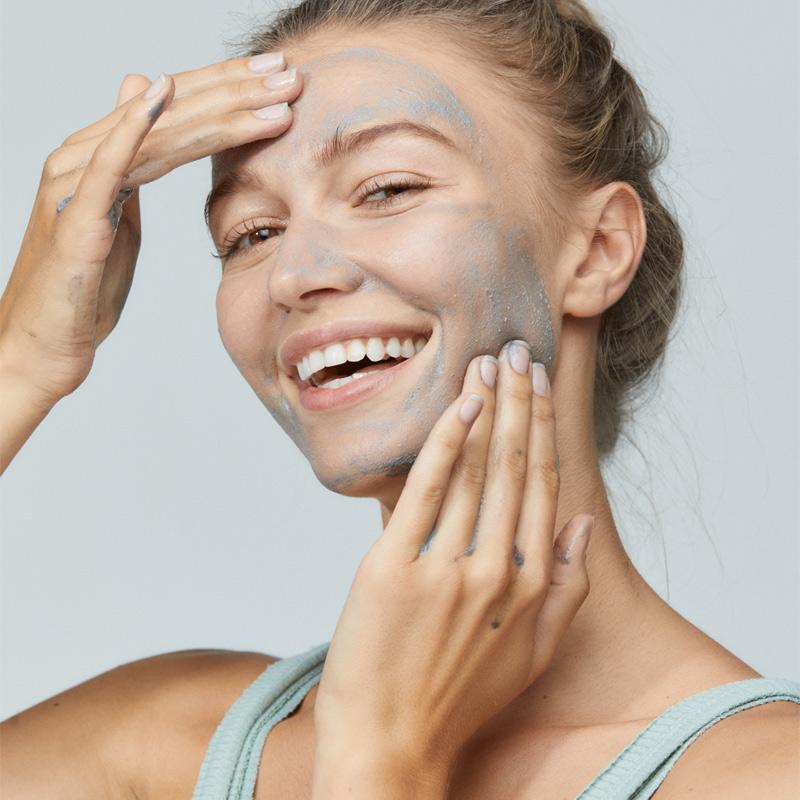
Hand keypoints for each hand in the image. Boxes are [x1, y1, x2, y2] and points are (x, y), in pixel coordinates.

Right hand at [0, 53, 300, 406]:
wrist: (42, 346)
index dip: (226, 90)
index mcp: (99, 157)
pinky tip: (162, 94)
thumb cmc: (84, 289)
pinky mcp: (74, 216)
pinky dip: (133, 128)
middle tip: (289, 75)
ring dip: (220, 112)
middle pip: (171, 112)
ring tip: (272, 97)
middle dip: (236, 92)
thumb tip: (143, 103)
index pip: (173, 110)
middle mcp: (83, 157)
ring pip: (156, 135)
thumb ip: (134, 165)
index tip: (278, 78)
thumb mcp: (118, 218)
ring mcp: (74, 183)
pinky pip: (107, 165)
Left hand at [311, 341, 593, 789]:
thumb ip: (567, 590)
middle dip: (517, 402)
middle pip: (512, 468)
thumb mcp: (532, 656)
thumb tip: (583, 525)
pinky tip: (455, 405)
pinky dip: (442, 442)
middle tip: (516, 351)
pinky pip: (423, 491)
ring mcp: (444, 569)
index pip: (542, 488)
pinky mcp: (392, 568)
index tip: (539, 385)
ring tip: (488, 364)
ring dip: (483, 410)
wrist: (390, 745)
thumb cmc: (459, 698)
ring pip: (472, 471)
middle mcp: (495, 572)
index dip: (542, 430)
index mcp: (530, 587)